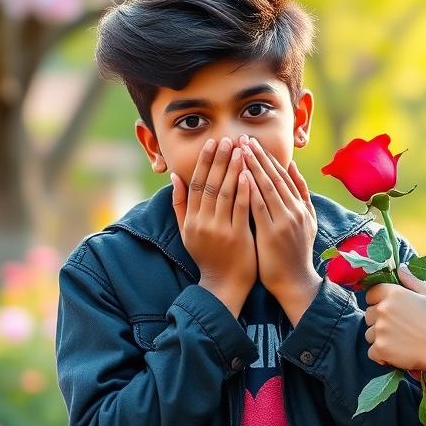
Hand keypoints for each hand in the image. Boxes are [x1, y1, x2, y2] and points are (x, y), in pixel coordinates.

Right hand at [171, 135, 255, 317]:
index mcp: (191, 220)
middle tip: (228, 139)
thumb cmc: (207, 256)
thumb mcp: (187, 232)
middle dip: (220, 160)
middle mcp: (203, 223)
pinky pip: (240, 209)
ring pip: (225, 194)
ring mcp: (220, 230)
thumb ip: (180, 205)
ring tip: (241, 150)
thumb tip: (176, 176)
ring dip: (233, 170)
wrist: (223, 285)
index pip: (196, 184)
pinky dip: (244, 190)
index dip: (204, 163)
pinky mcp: (237, 237)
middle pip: (211, 185)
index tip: (212, 144)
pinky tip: (249, 174)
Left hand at [242, 137, 320, 324]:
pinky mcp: (272, 232)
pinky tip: (241, 174)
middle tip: (243, 137)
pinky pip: (259, 205)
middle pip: (274, 176)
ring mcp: (284, 220)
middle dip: (258, 155)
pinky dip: (250, 188)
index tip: (253, 142)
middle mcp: (294, 210)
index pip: (282, 176)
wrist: (295, 282)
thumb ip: (301, 195)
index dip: (267, 158)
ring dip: (252, 165)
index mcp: (300, 207)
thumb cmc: (295, 253)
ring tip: (239, 148)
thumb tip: (293, 168)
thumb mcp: (306, 222)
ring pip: (266, 186)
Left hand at [364, 264, 425, 374]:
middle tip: (398, 327)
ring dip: (379, 338)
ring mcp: (379, 330)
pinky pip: (372, 352)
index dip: (378, 300)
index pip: (371, 293)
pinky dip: (381, 355)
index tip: (389, 309)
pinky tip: (395, 354)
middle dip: (379, 320)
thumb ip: (411, 279)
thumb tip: (400, 268)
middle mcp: (382, 310)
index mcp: (393, 293)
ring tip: (399, 341)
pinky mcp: (380, 349)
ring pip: (369, 334)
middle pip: (369, 314)